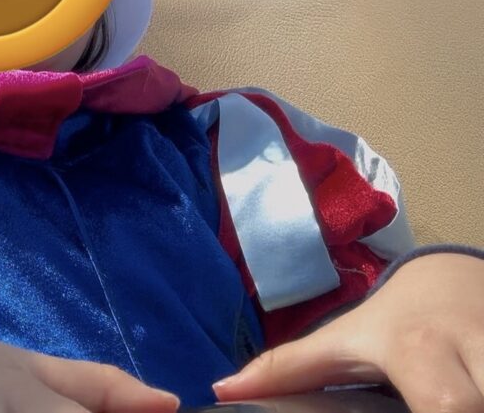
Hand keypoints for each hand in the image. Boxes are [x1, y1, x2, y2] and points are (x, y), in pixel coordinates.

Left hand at [212, 253, 483, 412]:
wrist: (453, 280)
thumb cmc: (392, 322)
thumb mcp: (340, 340)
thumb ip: (285, 368)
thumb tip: (221, 393)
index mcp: (419, 350)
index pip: (446, 408)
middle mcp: (475, 351)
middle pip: (478, 408)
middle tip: (424, 410)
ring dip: (479, 403)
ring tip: (441, 403)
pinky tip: (469, 401)